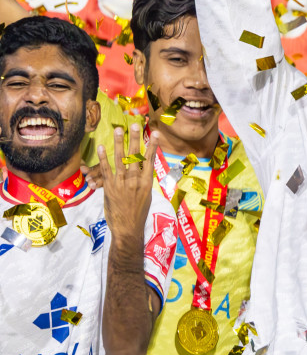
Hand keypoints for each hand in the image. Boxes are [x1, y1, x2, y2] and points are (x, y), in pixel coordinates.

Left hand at [98, 124, 157, 238]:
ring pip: (120, 159)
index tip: (155, 134)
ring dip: (119, 143)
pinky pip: (106, 169)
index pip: (150, 160)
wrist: (128, 229)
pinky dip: (103, 158)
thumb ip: (142, 182)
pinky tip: (102, 146)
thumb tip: (142, 170)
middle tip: (135, 125)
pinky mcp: (110, 187)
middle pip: (136, 156)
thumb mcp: (145, 197)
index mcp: (147, 183)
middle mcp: (135, 181)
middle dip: (135, 139)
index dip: (152, 146)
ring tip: (118, 129)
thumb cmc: (138, 214)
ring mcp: (122, 183)